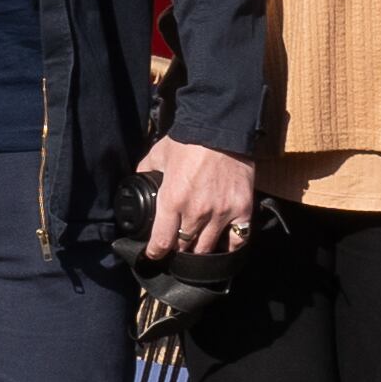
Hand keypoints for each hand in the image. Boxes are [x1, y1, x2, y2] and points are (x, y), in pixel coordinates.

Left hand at [137, 136, 255, 256]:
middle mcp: (197, 212)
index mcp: (172, 201)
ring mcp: (222, 213)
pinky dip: (229, 246)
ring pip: (208, 248)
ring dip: (200, 249)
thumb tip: (138, 181)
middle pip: (185, 247)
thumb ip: (146, 172)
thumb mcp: (158, 155)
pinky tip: (222, 244)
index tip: (154, 254)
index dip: (156, 253)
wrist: (220, 127)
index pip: (162, 243)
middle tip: (176, 245)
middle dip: (178, 248)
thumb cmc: (188, 140)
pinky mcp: (242, 209)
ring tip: (196, 246)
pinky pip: (237, 240)